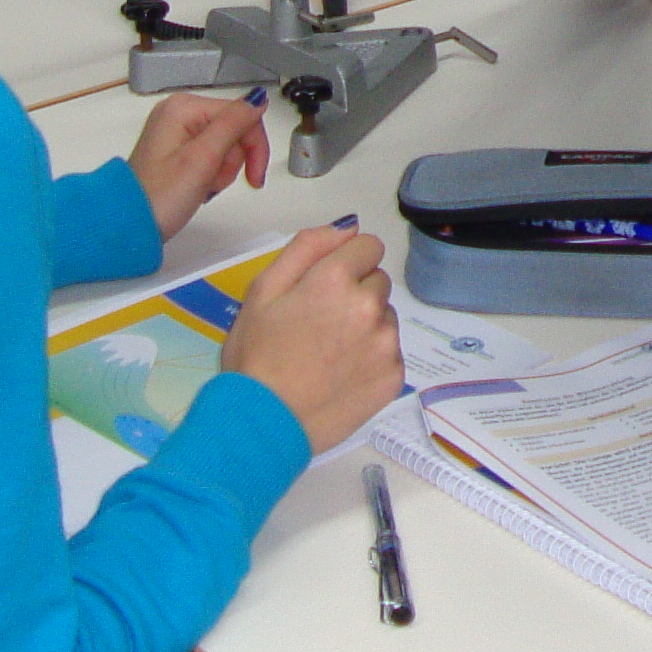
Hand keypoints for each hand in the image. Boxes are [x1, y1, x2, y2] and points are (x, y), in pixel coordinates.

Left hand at [129, 93, 269, 239]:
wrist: (130, 225)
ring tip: (202, 186)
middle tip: (213, 181)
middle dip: (232, 161)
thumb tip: (257, 99)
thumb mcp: (202, 159)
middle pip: (234, 129)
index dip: (254, 146)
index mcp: (183, 107)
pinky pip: (210, 154)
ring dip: (222, 170)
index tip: (254, 175)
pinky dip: (211, 173)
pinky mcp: (176, 148)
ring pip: (225, 144)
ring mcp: (176, 130)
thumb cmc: (158, 198)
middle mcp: (178, 112)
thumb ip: (233, 124)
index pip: (242, 114)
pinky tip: (199, 186)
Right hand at [220, 223, 400, 454]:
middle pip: (377, 281)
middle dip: (355, 293)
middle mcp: (370, 306)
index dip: (345, 263)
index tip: (325, 286)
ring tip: (330, 353)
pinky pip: (390, 352)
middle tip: (320, 324)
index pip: (368, 246)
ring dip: (366, 326)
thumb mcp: (263, 291)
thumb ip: (306, 248)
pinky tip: (342, 375)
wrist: (265, 424)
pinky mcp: (394, 375)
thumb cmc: (257, 357)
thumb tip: (346, 228)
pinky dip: (371, 358)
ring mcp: (386, 343)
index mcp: (336, 280)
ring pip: (385, 317)